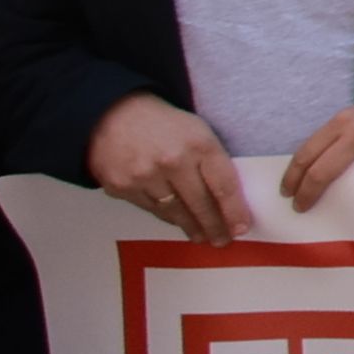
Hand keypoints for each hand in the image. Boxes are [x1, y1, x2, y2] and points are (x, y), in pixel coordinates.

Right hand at [88, 96, 249, 240]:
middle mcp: (172, 161)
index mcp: (198, 143)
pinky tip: (175, 219)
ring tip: (201, 235)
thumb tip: (228, 199)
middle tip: (222, 240)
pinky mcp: (122, 187)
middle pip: (200, 204)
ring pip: (175, 212)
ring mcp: (144, 176)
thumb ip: (212, 161)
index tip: (241, 228)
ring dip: (190, 226)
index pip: (224, 185)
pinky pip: (150, 209)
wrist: (112, 113)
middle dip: (214, 226)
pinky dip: (166, 216)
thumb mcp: (197, 130)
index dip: (234, 211)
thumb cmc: (163, 123)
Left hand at [279, 98, 353, 208]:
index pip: (307, 154)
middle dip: (305, 193)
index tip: (287, 192)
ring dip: (330, 198)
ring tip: (322, 206)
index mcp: (342, 122)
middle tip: (299, 205)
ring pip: (344, 183)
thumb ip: (329, 143)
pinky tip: (349, 203)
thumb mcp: (348, 121)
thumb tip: (303, 175)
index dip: (292, 178)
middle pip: (321, 172)